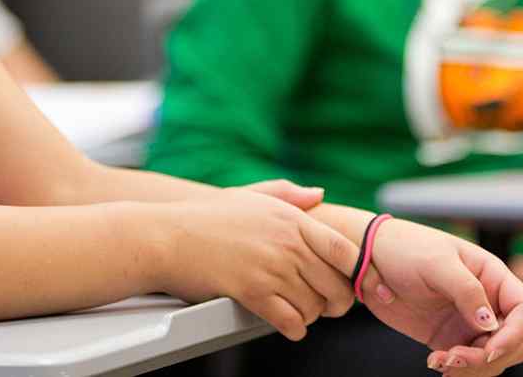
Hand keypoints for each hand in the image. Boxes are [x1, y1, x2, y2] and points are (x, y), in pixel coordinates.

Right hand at [156, 188, 356, 341]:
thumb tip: (319, 194)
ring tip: (300, 312)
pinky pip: (291, 321)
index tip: (350, 283)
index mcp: (291, 218)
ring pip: (314, 307)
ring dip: (311, 316)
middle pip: (335, 284)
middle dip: (336, 302)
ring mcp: (271, 268)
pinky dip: (294, 328)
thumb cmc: (206, 217)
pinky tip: (287, 324)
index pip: (344, 250)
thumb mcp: (250, 195)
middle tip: (327, 306)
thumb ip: (288, 193)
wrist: (168, 237)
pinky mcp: (253, 293)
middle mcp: (287, 242)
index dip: (354, 272)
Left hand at [359, 219, 522, 376]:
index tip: (489, 348)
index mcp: (491, 275)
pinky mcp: (449, 338)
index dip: (515, 333)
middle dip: (491, 356)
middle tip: (456, 357)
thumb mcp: (436, 262)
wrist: (369, 257)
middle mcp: (486, 301)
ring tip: (440, 361)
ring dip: (471, 368)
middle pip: (514, 341)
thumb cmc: (404, 248)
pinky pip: (466, 363)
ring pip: (491, 358)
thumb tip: (492, 324)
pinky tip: (435, 362)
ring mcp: (468, 322)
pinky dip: (456, 369)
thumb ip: (467, 290)